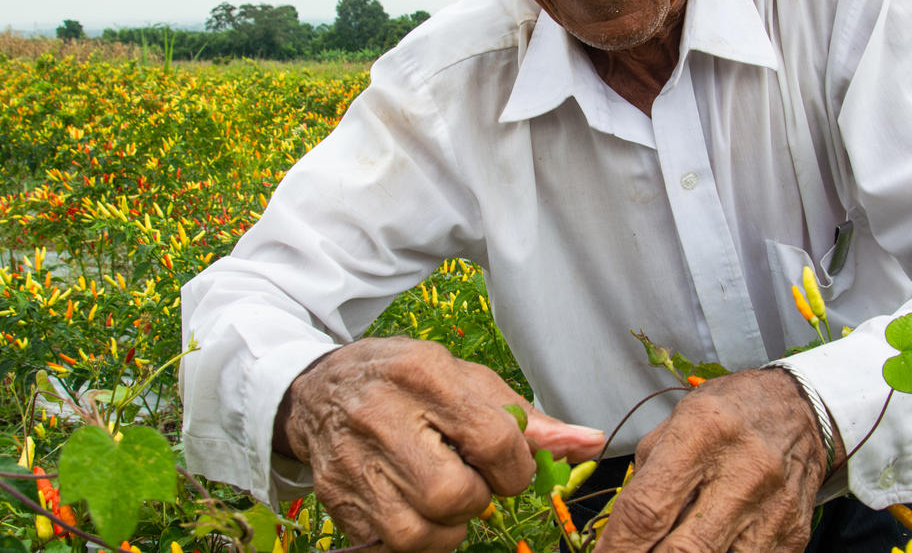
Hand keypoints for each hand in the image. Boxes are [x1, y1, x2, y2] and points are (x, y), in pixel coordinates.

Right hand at [274, 336, 604, 551]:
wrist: (320, 389)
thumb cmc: (408, 382)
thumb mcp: (465, 381)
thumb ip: (527, 418)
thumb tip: (591, 443)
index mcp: (424, 375)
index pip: (494, 440)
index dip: (516, 466)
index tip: (509, 465)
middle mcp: (381, 417)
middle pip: (454, 494)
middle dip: (477, 498)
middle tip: (470, 480)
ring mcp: (352, 463)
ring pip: (421, 532)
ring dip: (447, 525)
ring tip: (443, 496)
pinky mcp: (336, 500)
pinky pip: (391, 547)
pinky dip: (417, 536)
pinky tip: (416, 506)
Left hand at [593, 368, 839, 552]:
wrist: (801, 410)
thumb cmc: (731, 414)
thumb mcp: (678, 422)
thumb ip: (647, 475)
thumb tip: (618, 532)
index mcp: (703, 433)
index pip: (647, 509)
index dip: (617, 547)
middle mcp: (743, 472)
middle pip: (684, 552)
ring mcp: (773, 510)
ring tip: (664, 552)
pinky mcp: (792, 536)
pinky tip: (704, 551)